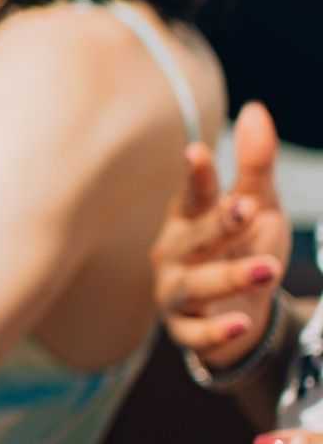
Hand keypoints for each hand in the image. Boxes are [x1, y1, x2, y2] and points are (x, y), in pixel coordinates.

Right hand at [152, 102, 289, 369]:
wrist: (241, 315)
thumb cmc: (241, 249)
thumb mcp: (258, 206)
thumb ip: (254, 164)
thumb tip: (256, 109)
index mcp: (189, 218)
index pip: (192, 194)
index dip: (196, 175)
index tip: (199, 152)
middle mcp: (175, 253)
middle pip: (192, 240)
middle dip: (218, 225)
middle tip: (248, 208)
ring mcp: (176, 292)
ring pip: (193, 286)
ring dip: (229, 276)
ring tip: (268, 268)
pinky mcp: (185, 330)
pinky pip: (194, 334)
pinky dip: (215, 332)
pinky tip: (240, 323)